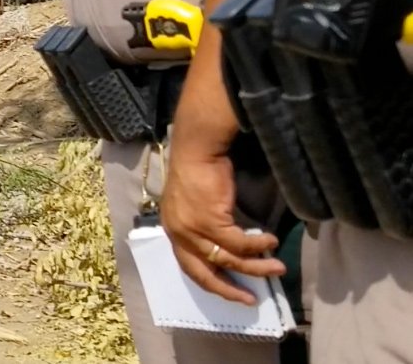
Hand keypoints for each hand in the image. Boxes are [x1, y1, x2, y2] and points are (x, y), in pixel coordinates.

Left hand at [160, 142, 285, 303]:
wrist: (197, 151)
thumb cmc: (198, 172)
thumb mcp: (194, 206)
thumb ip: (205, 228)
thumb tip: (232, 247)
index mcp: (173, 232)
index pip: (190, 267)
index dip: (212, 282)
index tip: (233, 293)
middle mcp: (179, 235)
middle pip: (204, 273)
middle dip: (229, 289)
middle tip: (251, 300)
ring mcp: (193, 230)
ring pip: (229, 259)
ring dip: (256, 267)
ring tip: (278, 268)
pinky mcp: (210, 222)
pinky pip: (240, 243)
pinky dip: (258, 246)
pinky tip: (272, 242)